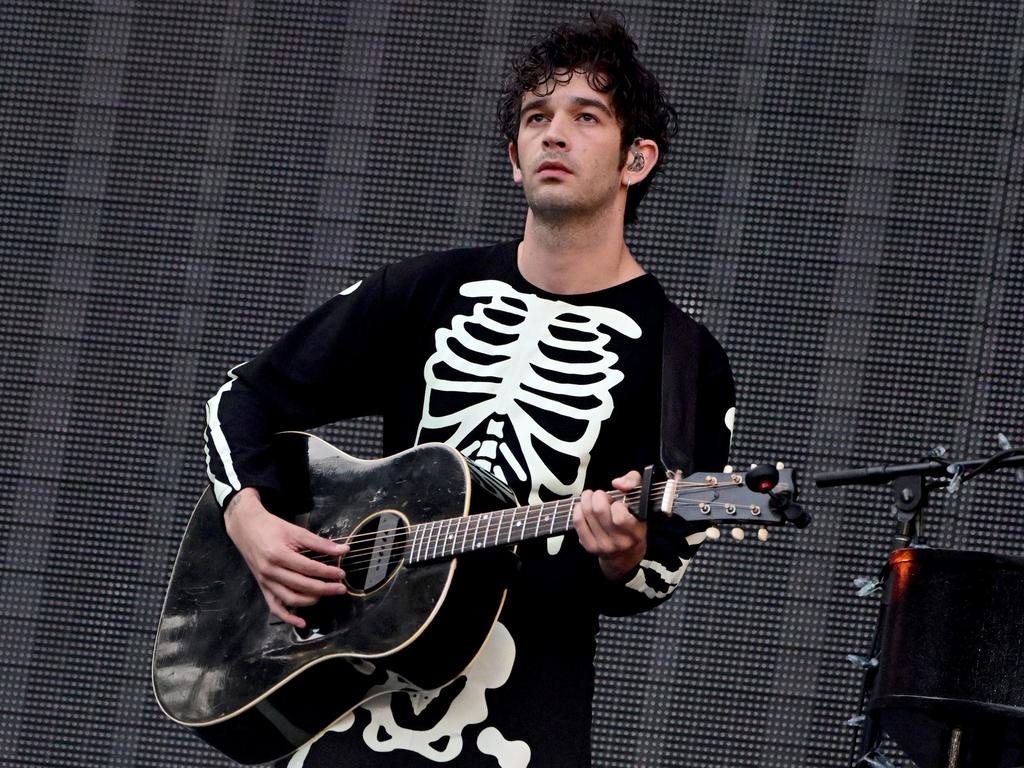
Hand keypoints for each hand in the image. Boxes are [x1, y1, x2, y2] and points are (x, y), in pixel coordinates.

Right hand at [224, 487, 348, 627]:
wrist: (247, 528)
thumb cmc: (271, 527)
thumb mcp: (296, 531)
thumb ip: (320, 543)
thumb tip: (343, 550)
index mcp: (278, 555)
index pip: (309, 568)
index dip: (327, 572)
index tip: (341, 574)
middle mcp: (270, 571)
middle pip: (302, 586)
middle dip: (324, 589)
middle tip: (340, 588)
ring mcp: (265, 581)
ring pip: (290, 599)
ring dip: (311, 600)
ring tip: (326, 595)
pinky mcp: (263, 587)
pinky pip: (275, 607)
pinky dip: (288, 617)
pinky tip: (302, 622)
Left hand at [573, 470, 646, 582]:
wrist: (625, 553)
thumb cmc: (633, 523)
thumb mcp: (640, 501)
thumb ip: (633, 483)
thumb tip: (618, 483)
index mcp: (636, 532)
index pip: (620, 517)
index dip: (617, 504)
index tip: (618, 503)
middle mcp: (620, 542)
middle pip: (599, 511)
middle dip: (598, 496)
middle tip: (601, 496)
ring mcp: (603, 545)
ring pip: (587, 514)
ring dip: (587, 499)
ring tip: (592, 498)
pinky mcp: (589, 546)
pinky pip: (578, 522)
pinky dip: (578, 509)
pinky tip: (583, 506)